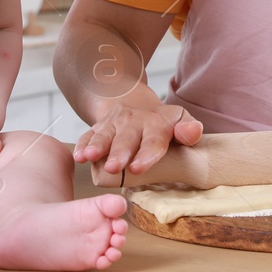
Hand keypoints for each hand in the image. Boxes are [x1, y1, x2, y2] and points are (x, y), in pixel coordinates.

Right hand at [73, 101, 202, 176]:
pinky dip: (81, 145)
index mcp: (156, 124)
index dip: (146, 154)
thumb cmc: (162, 123)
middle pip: (126, 139)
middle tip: (113, 167)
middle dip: (119, 153)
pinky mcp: (98, 127)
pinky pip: (87, 135)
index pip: (153, 140)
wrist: (135, 104)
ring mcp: (113, 124)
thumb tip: (193, 132)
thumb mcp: (180, 121)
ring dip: (96, 147)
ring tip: (88, 157)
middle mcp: (133, 122)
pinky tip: (78, 155)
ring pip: (104, 136)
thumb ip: (190, 130)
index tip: (137, 168)